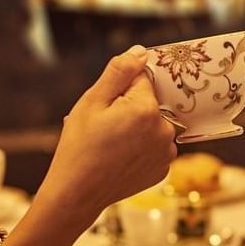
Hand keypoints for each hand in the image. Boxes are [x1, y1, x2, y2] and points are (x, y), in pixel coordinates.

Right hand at [44, 46, 174, 216]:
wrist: (77, 193)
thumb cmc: (79, 146)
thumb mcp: (92, 101)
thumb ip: (119, 72)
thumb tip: (142, 52)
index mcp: (147, 109)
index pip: (142, 79)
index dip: (121, 89)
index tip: (107, 106)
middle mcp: (165, 129)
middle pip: (150, 103)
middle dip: (129, 108)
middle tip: (105, 128)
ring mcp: (167, 151)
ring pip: (153, 124)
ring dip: (137, 128)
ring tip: (112, 144)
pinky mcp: (164, 168)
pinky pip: (154, 146)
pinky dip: (141, 148)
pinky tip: (121, 157)